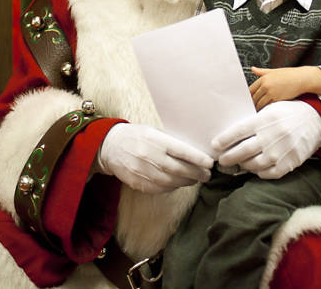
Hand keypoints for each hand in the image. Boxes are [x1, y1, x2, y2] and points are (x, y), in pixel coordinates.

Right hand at [97, 123, 213, 193]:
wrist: (110, 147)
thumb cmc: (136, 136)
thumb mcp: (153, 131)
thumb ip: (171, 141)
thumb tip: (194, 152)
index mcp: (154, 140)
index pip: (180, 151)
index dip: (197, 158)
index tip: (209, 163)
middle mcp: (149, 156)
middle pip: (178, 169)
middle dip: (196, 173)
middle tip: (207, 174)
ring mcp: (143, 171)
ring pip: (171, 181)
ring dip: (187, 181)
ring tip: (196, 179)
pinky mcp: (138, 183)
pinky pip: (161, 188)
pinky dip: (173, 187)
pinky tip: (179, 182)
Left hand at [211, 101, 320, 178]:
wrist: (316, 121)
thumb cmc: (288, 113)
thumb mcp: (270, 110)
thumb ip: (253, 121)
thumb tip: (231, 133)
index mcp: (264, 120)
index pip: (238, 132)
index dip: (224, 140)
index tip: (215, 145)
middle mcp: (271, 136)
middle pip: (243, 152)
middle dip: (228, 158)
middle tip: (222, 160)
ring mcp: (281, 152)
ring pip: (254, 165)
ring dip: (243, 165)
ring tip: (239, 163)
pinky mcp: (290, 163)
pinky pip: (268, 173)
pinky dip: (259, 172)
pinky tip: (255, 168)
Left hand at [250, 66, 320, 109]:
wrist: (301, 78)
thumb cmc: (289, 74)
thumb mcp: (273, 71)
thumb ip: (261, 71)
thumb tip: (253, 68)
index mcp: (263, 78)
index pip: (250, 89)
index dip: (249, 96)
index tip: (249, 100)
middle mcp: (265, 85)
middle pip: (254, 97)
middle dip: (253, 103)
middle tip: (252, 108)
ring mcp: (271, 92)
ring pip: (260, 103)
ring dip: (258, 107)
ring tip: (257, 111)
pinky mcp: (277, 99)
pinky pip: (267, 106)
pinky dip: (265, 109)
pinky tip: (265, 110)